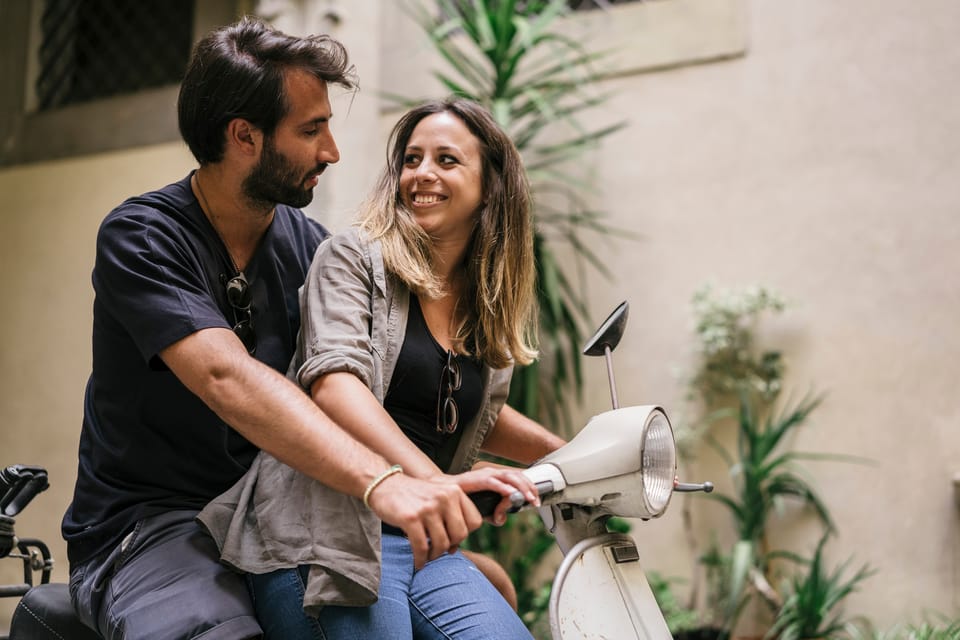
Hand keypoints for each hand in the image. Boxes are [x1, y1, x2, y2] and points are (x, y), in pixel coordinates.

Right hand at [365, 473, 481, 567]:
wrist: (384, 484)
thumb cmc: (412, 496)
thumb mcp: (438, 496)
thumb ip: (451, 516)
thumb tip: (455, 548)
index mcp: (454, 491)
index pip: (475, 521)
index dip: (465, 534)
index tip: (453, 539)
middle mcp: (444, 497)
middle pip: (460, 535)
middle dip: (450, 546)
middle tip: (439, 549)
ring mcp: (428, 508)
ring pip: (441, 544)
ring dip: (434, 555)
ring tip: (428, 556)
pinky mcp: (411, 518)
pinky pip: (422, 548)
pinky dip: (421, 559)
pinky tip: (419, 562)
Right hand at [446, 466, 540, 525]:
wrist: (440, 491)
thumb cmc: (461, 498)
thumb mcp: (482, 507)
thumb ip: (492, 513)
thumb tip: (501, 520)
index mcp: (495, 477)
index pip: (517, 478)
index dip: (529, 487)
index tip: (535, 499)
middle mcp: (491, 473)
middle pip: (517, 476)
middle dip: (529, 487)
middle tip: (536, 501)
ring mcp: (484, 475)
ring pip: (508, 477)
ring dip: (521, 488)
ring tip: (528, 498)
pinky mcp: (475, 479)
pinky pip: (493, 482)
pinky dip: (503, 488)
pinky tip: (511, 494)